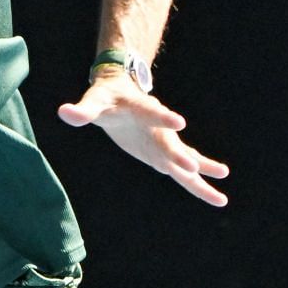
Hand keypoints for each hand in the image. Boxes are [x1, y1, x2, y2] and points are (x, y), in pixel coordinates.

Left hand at [58, 74, 228, 206]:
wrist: (122, 93)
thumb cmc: (106, 97)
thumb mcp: (93, 102)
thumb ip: (82, 110)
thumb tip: (64, 112)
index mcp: (141, 109)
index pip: (152, 112)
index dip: (164, 117)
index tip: (179, 122)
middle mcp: (158, 126)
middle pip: (170, 142)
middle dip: (180, 155)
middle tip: (193, 167)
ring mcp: (164, 141)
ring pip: (184, 159)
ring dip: (201, 171)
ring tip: (223, 180)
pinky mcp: (164, 154)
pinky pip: (183, 170)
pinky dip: (198, 181)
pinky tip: (217, 195)